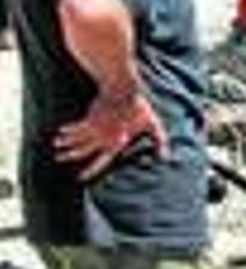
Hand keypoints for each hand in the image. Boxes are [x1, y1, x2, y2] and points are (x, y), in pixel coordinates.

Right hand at [53, 89, 167, 180]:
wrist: (123, 91)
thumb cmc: (139, 108)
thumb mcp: (153, 125)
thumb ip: (159, 142)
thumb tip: (166, 157)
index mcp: (117, 143)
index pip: (101, 161)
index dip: (90, 171)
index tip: (80, 178)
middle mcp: (103, 138)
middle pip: (83, 150)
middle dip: (71, 155)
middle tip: (59, 159)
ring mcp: (96, 127)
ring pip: (77, 138)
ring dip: (66, 143)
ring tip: (56, 147)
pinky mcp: (91, 117)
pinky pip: (77, 125)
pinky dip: (69, 129)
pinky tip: (60, 131)